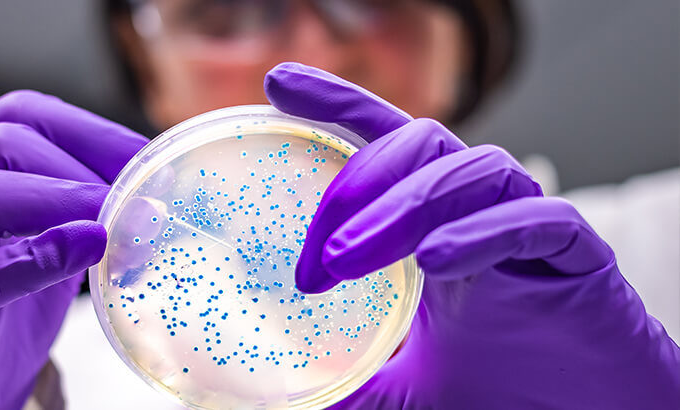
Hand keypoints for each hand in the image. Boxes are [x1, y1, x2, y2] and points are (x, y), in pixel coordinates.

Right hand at [0, 90, 147, 408]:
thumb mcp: (39, 248)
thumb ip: (78, 218)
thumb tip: (151, 199)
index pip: (19, 115)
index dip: (87, 129)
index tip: (143, 155)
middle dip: (78, 165)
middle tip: (134, 194)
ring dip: (58, 200)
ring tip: (110, 218)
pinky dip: (38, 258)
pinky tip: (82, 251)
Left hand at [265, 63, 679, 407]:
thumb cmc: (500, 387)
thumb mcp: (404, 386)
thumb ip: (353, 384)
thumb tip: (289, 402)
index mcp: (433, 222)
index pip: (383, 139)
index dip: (336, 104)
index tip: (278, 86)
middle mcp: (477, 210)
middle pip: (418, 143)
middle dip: (357, 185)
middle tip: (314, 259)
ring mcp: (527, 226)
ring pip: (473, 168)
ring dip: (403, 206)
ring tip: (349, 258)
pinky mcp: (578, 255)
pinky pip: (537, 219)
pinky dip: (482, 232)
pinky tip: (436, 260)